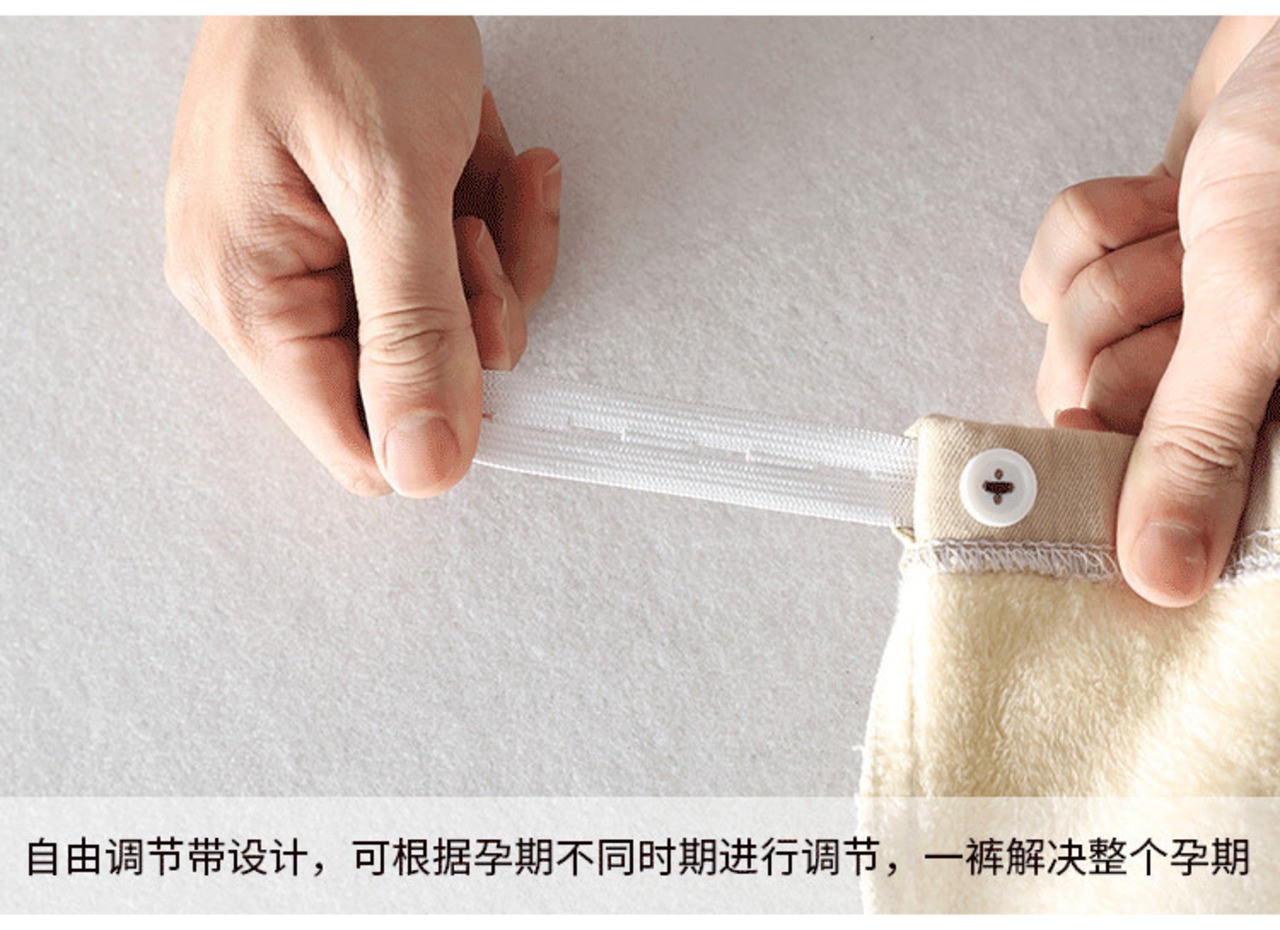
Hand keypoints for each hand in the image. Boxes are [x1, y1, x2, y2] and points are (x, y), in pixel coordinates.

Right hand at [165, 17, 560, 497]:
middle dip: (474, 307)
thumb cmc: (339, 15)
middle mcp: (269, 288)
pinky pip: (446, 263)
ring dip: (491, 251)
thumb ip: (415, 329)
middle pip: (411, 379)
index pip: (357, 443)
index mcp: (249, 298)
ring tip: (481, 171)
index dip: (445, 414)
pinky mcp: (358, 221)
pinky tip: (491, 154)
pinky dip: (487, 211)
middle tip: (477, 229)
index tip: (492, 340)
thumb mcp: (391, 181)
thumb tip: (425, 464)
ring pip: (443, 321)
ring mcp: (314, 253)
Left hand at [1022, 17, 1279, 605]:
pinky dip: (1093, 224)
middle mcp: (1226, 392)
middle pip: (1086, 408)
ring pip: (1064, 337)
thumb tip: (1168, 577)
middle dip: (1124, 325)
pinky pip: (1050, 274)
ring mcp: (1173, 328)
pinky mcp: (1135, 269)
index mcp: (1271, 429)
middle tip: (1194, 280)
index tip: (1110, 419)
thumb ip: (1201, 441)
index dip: (1114, 461)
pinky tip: (1165, 199)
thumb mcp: (1262, 304)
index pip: (1150, 505)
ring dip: (1116, 266)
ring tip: (1198, 226)